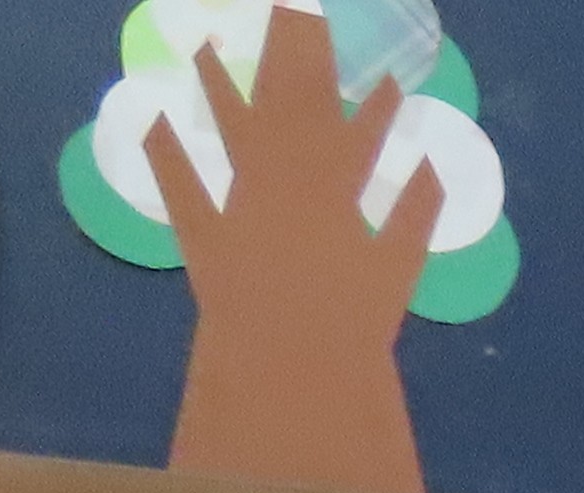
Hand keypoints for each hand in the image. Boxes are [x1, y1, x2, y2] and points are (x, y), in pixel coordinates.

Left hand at [150, 5, 428, 358]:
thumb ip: (414, 214)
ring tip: (208, 44)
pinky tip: (151, 116)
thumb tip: (432, 165)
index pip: (352, 125)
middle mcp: (284, 181)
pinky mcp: (202, 234)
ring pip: (230, 132)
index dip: (365, 95)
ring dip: (218, 86)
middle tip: (289, 12)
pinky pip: (179, 189)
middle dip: (291, 58)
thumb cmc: (355, 325)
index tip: (380, 65)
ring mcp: (239, 203)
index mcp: (336, 190)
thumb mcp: (399, 270)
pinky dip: (164, 153)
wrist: (292, 366)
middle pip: (289, 107)